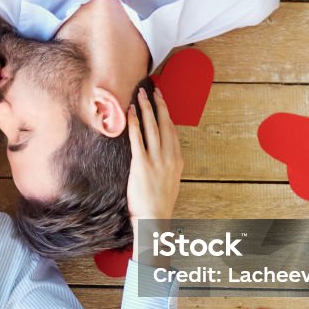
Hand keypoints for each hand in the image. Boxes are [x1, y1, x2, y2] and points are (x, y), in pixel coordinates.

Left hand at [126, 87, 183, 226]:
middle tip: (153, 90)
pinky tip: (131, 112)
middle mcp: (169, 157)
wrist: (154, 218)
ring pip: (152, 127)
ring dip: (146, 108)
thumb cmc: (159, 203)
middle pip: (164, 124)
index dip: (167, 114)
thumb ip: (168, 165)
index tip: (162, 102)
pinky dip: (135, 123)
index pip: (173, 130)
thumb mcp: (170, 181)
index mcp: (177, 160)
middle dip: (158, 104)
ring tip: (141, 95)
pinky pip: (137, 138)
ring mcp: (156, 160)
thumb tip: (162, 153)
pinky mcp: (142, 164)